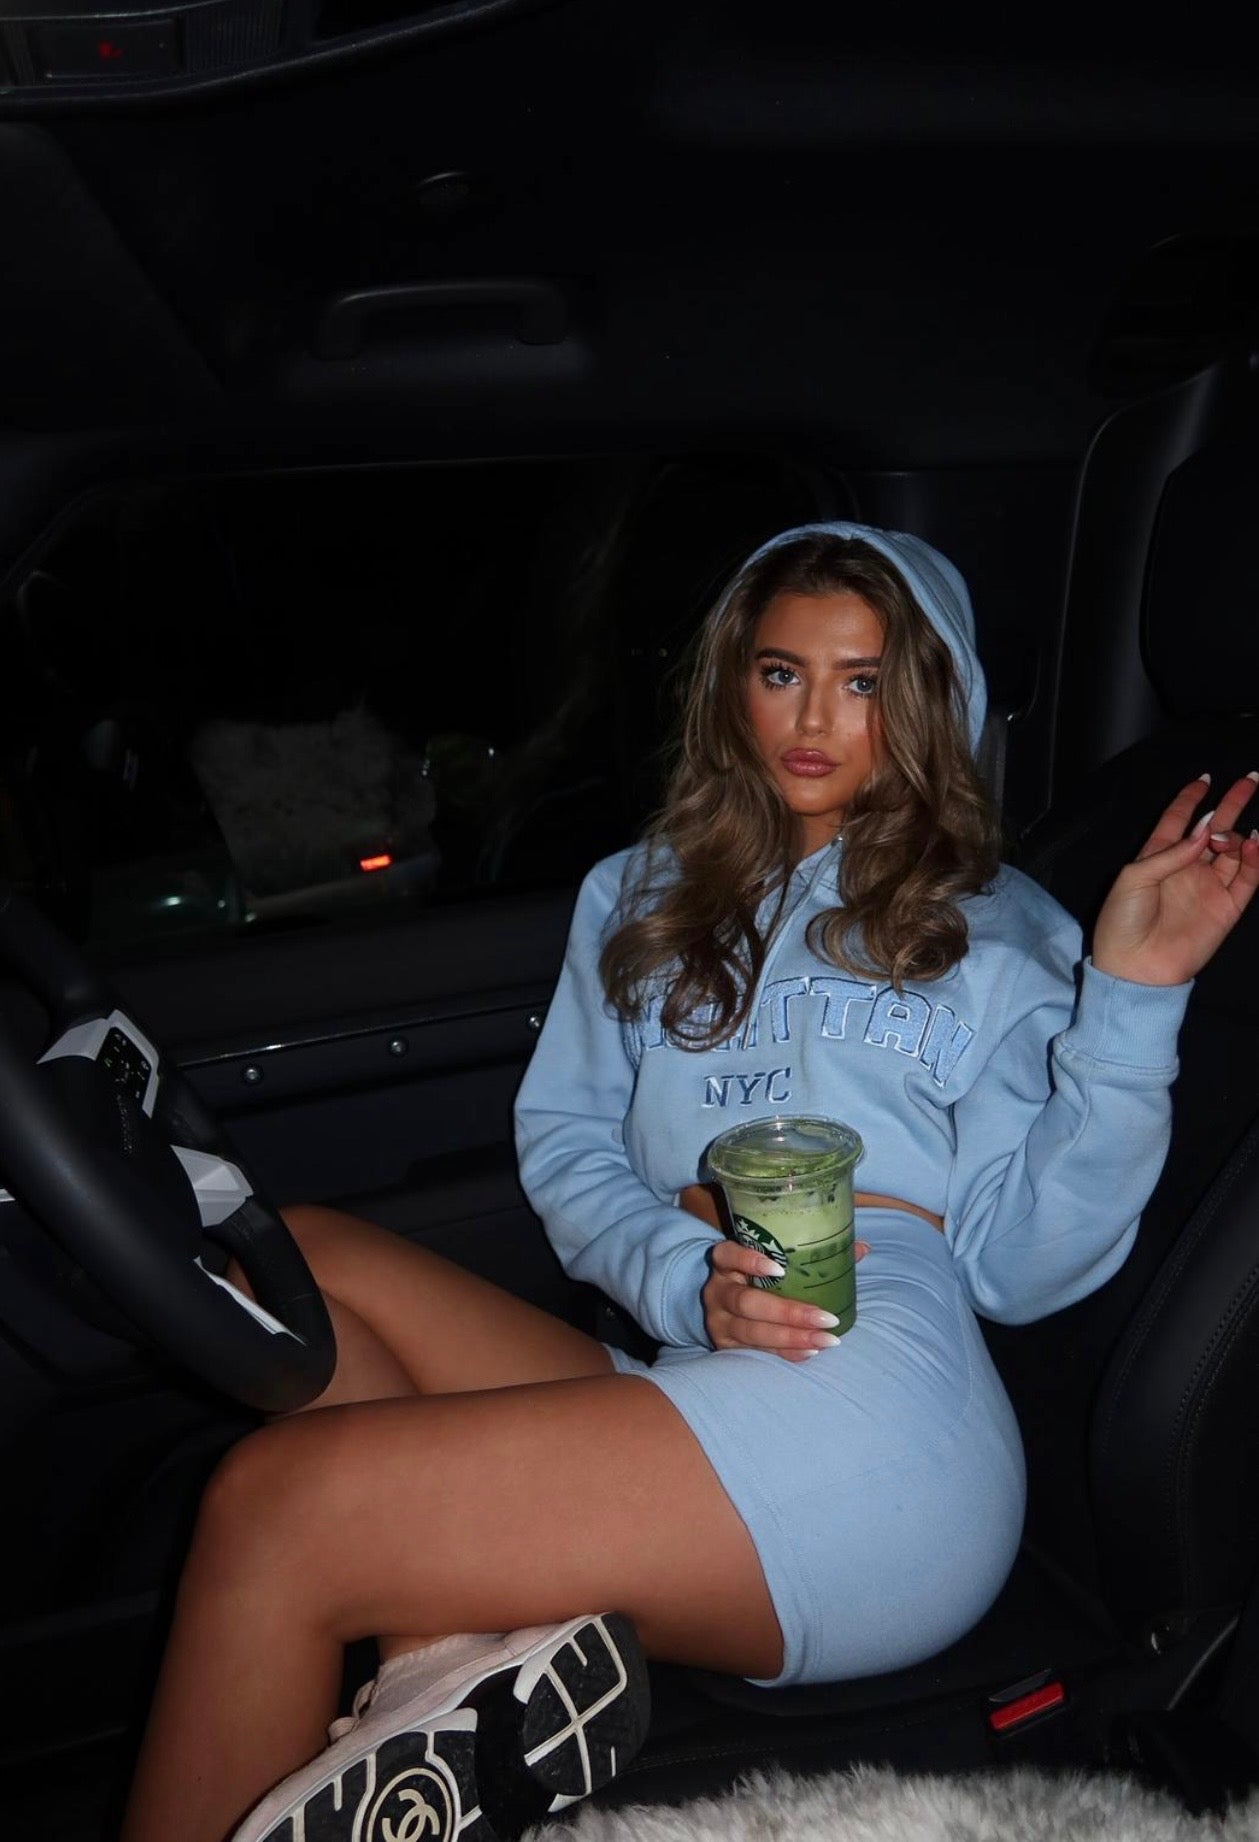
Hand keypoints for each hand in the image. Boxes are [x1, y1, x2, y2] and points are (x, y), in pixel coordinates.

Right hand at [702, 1236, 868, 1361]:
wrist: (728, 1310)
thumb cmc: (760, 1279)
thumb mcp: (774, 1263)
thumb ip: (812, 1255)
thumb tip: (861, 1248)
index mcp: (725, 1264)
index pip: (727, 1255)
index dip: (749, 1260)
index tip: (780, 1267)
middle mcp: (717, 1293)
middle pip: (746, 1302)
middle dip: (789, 1313)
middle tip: (826, 1318)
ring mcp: (719, 1323)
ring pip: (752, 1333)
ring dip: (792, 1338)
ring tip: (827, 1340)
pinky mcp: (727, 1348)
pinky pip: (758, 1353)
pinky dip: (787, 1353)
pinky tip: (811, 1350)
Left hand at [1092, 773, 1258, 986]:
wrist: (1136, 967)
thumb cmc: (1122, 922)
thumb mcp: (1134, 878)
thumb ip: (1171, 852)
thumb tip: (1205, 828)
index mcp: (1157, 857)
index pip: (1178, 820)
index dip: (1191, 798)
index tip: (1205, 778)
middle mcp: (1186, 868)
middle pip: (1214, 828)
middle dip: (1232, 803)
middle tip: (1251, 780)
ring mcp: (1208, 886)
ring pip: (1234, 850)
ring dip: (1238, 835)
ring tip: (1233, 838)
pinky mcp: (1227, 907)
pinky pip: (1249, 877)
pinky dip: (1256, 858)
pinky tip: (1254, 842)